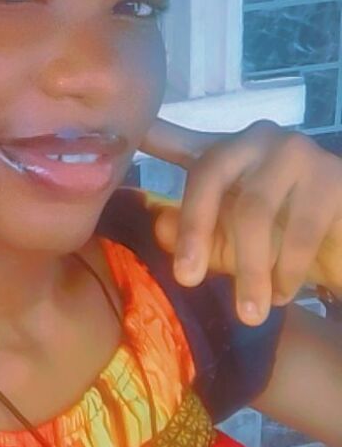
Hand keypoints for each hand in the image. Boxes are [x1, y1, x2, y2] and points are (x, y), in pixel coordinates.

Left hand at [140, 119, 341, 325]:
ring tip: (249, 312)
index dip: (149, 135)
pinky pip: (300, 228)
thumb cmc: (278, 244)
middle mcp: (255, 140)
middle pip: (209, 173)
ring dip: (249, 268)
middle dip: (194, 230)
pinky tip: (284, 294)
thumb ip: (192, 234)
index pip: (178, 141)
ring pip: (255, 210)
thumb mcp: (227, 245)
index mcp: (223, 154)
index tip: (125, 134)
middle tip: (187, 279)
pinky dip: (288, 269)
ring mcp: (296, 152)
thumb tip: (157, 225)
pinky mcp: (333, 177)